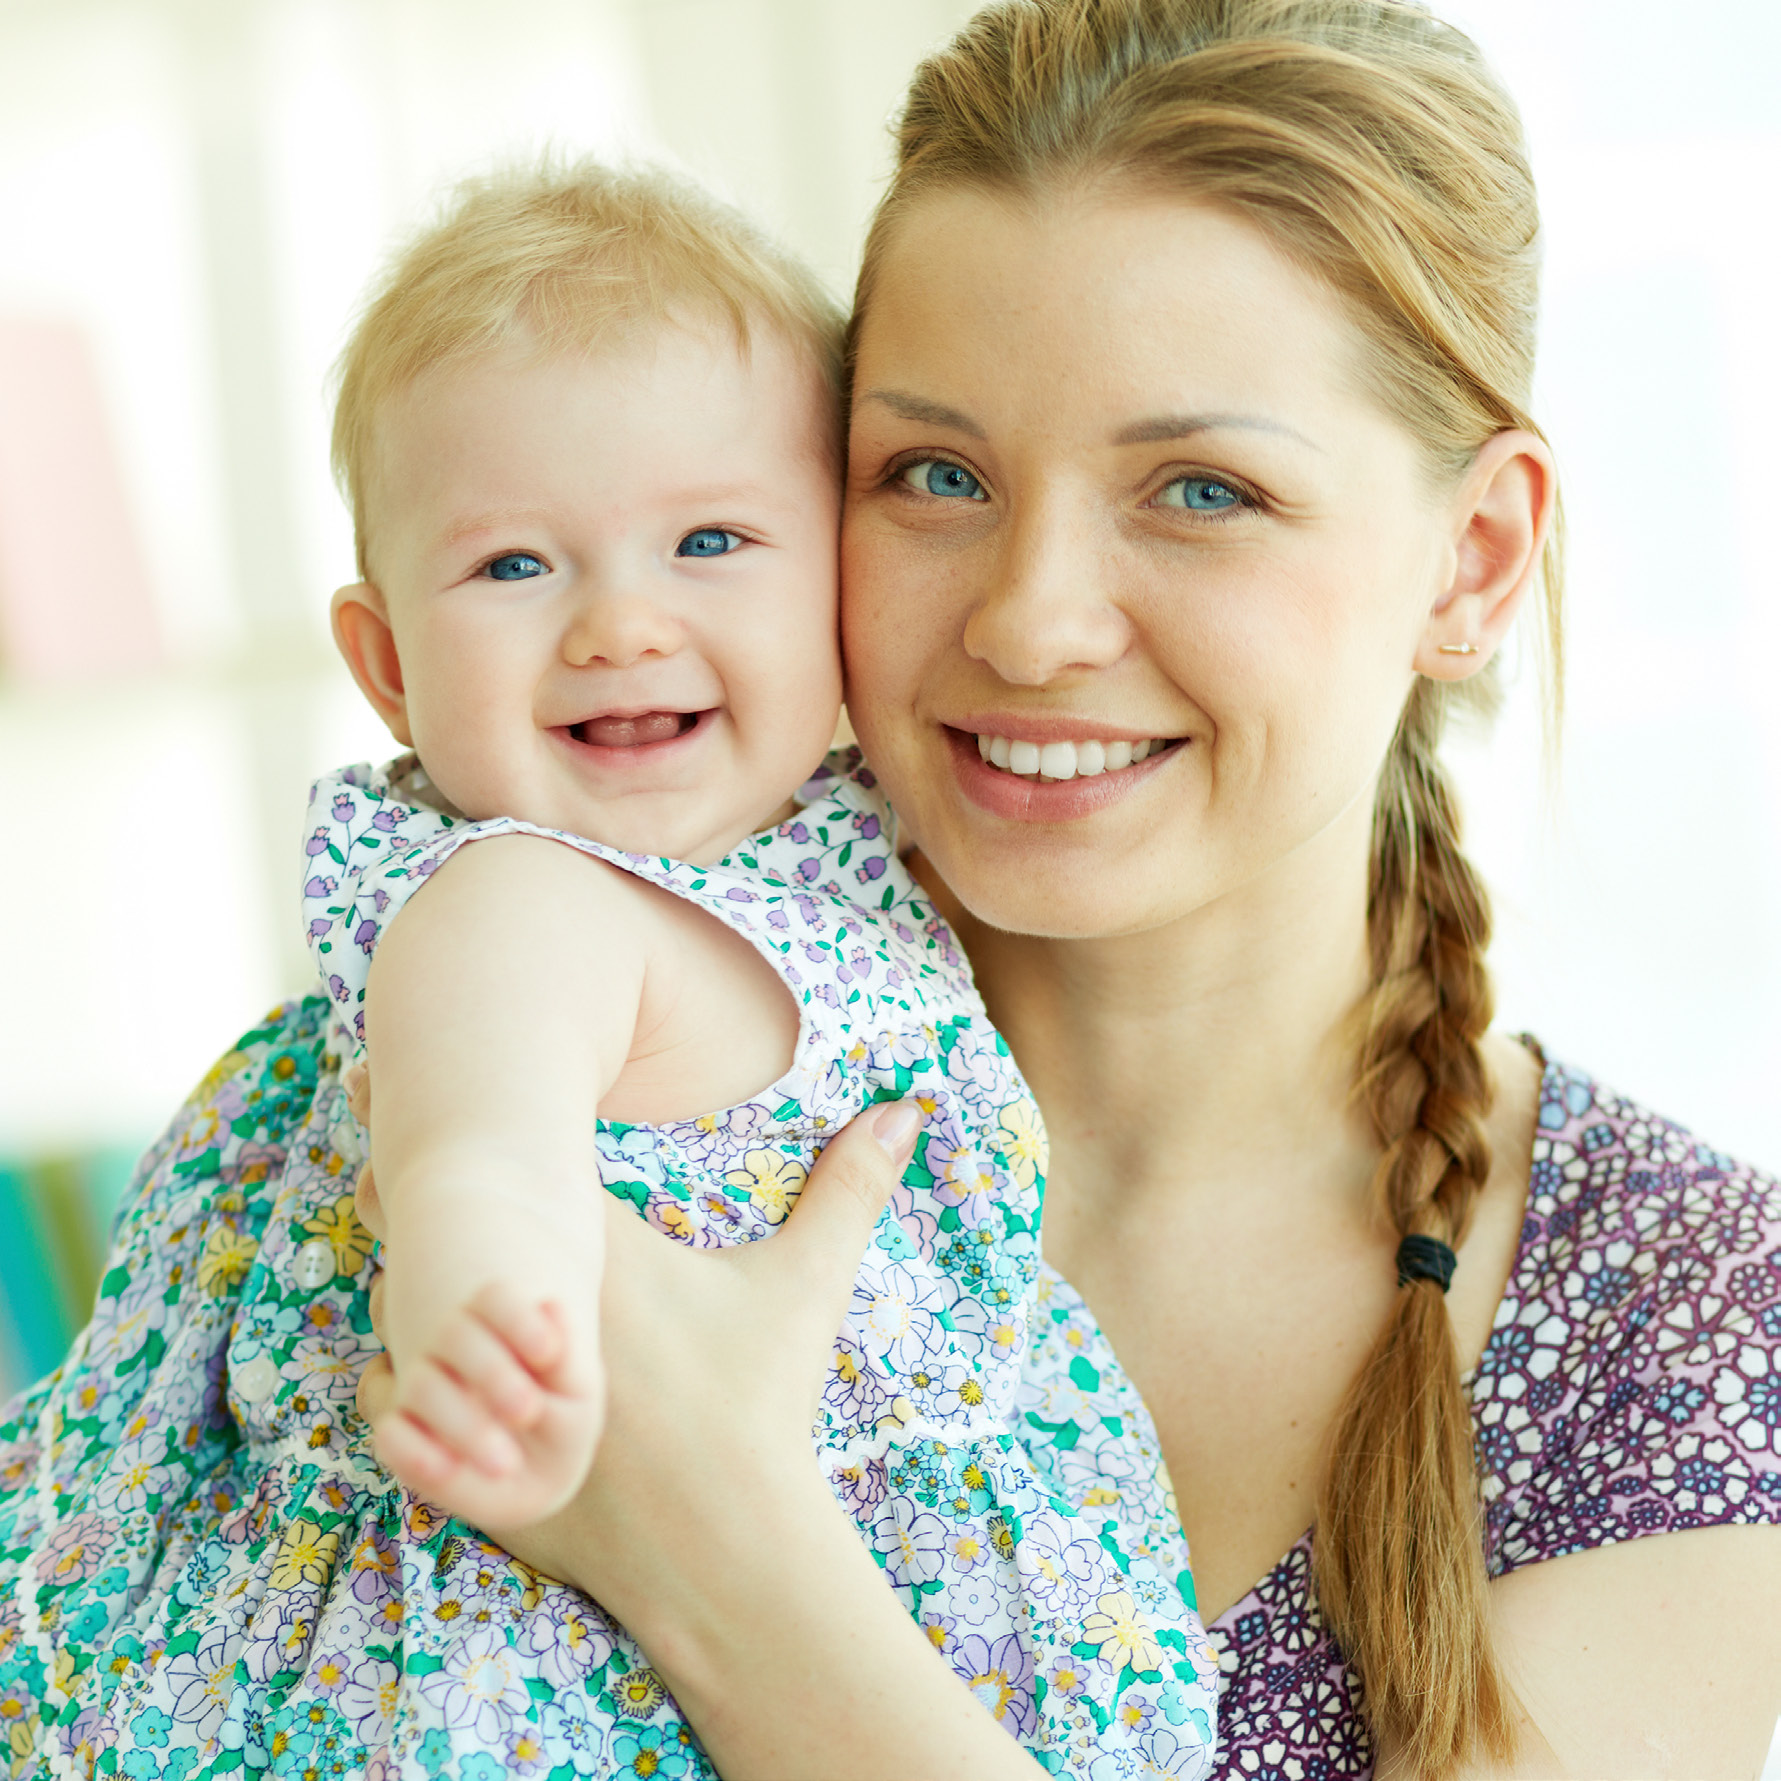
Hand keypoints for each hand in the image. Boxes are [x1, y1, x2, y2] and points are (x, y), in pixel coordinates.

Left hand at [360, 1103, 1051, 1780]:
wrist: (723, 1541)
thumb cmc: (759, 1401)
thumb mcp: (806, 1286)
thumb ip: (849, 1189)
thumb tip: (908, 1109)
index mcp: (585, 1252)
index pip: (494, 1159)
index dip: (447, 1111)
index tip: (413, 1071)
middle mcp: (511, 1309)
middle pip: (418, 1220)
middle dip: (400, 1174)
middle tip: (384, 1129)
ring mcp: (477, 1385)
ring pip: (393, 1304)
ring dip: (398, 1274)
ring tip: (395, 1237)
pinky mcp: (462, 1452)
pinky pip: (385, 1395)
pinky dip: (391, 1369)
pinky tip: (407, 1350)